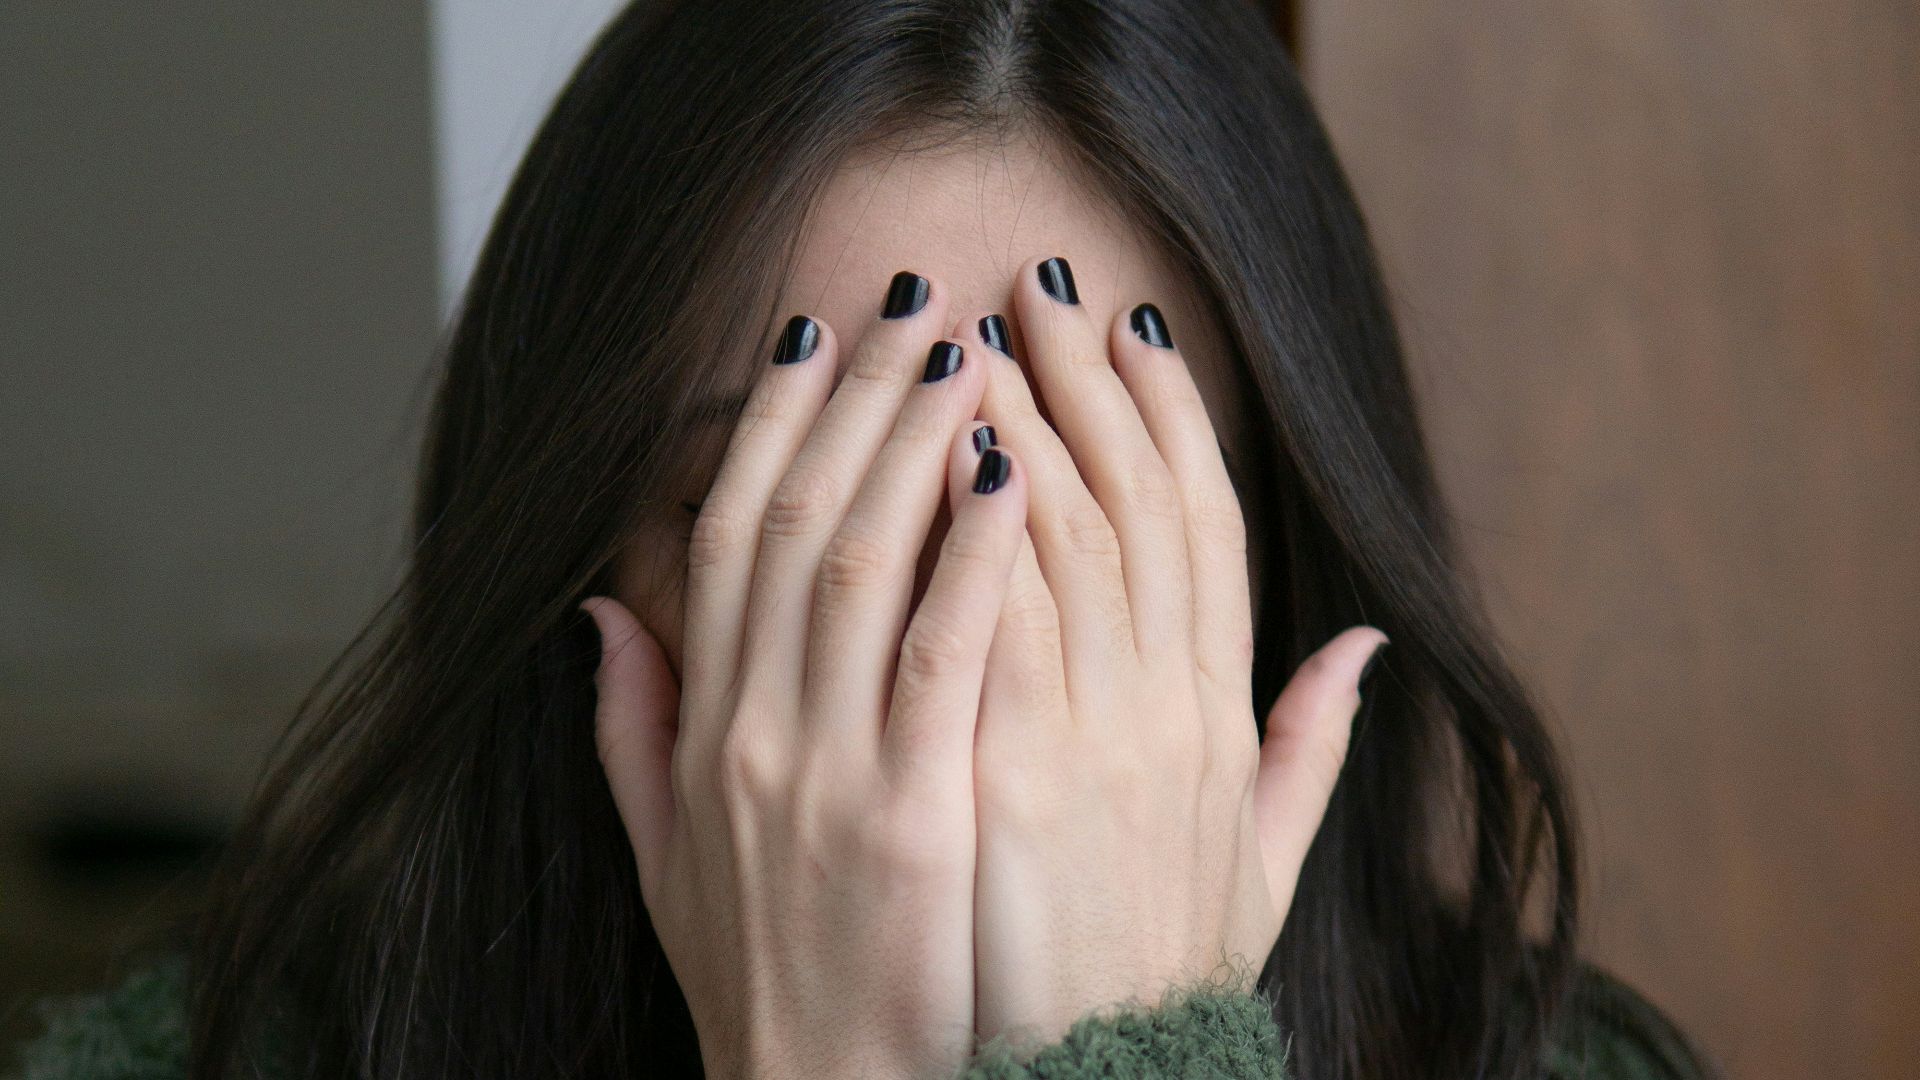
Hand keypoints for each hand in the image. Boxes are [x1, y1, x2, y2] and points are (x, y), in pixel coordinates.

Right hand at [583, 280, 1027, 1078]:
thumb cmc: (766, 983)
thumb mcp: (666, 859)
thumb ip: (632, 730)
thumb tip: (603, 613)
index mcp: (704, 732)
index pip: (723, 543)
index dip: (764, 431)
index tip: (808, 344)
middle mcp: (751, 732)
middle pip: (791, 523)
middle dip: (854, 402)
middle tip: (912, 308)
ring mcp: (824, 771)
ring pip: (856, 562)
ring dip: (911, 443)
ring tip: (968, 350)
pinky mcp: (908, 816)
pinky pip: (940, 654)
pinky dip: (971, 554)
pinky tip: (1011, 471)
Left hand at [955, 256, 1387, 1040]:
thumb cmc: (1160, 973)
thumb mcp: (1261, 866)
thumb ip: (1310, 750)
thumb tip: (1365, 652)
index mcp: (1219, 719)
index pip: (1207, 530)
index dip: (1172, 420)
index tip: (1133, 333)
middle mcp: (1171, 712)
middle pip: (1135, 505)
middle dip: (1086, 382)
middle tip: (1038, 283)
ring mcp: (1094, 742)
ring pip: (1067, 539)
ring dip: (1023, 423)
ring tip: (976, 334)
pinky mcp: (1010, 780)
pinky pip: (995, 621)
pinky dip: (975, 529)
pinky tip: (944, 448)